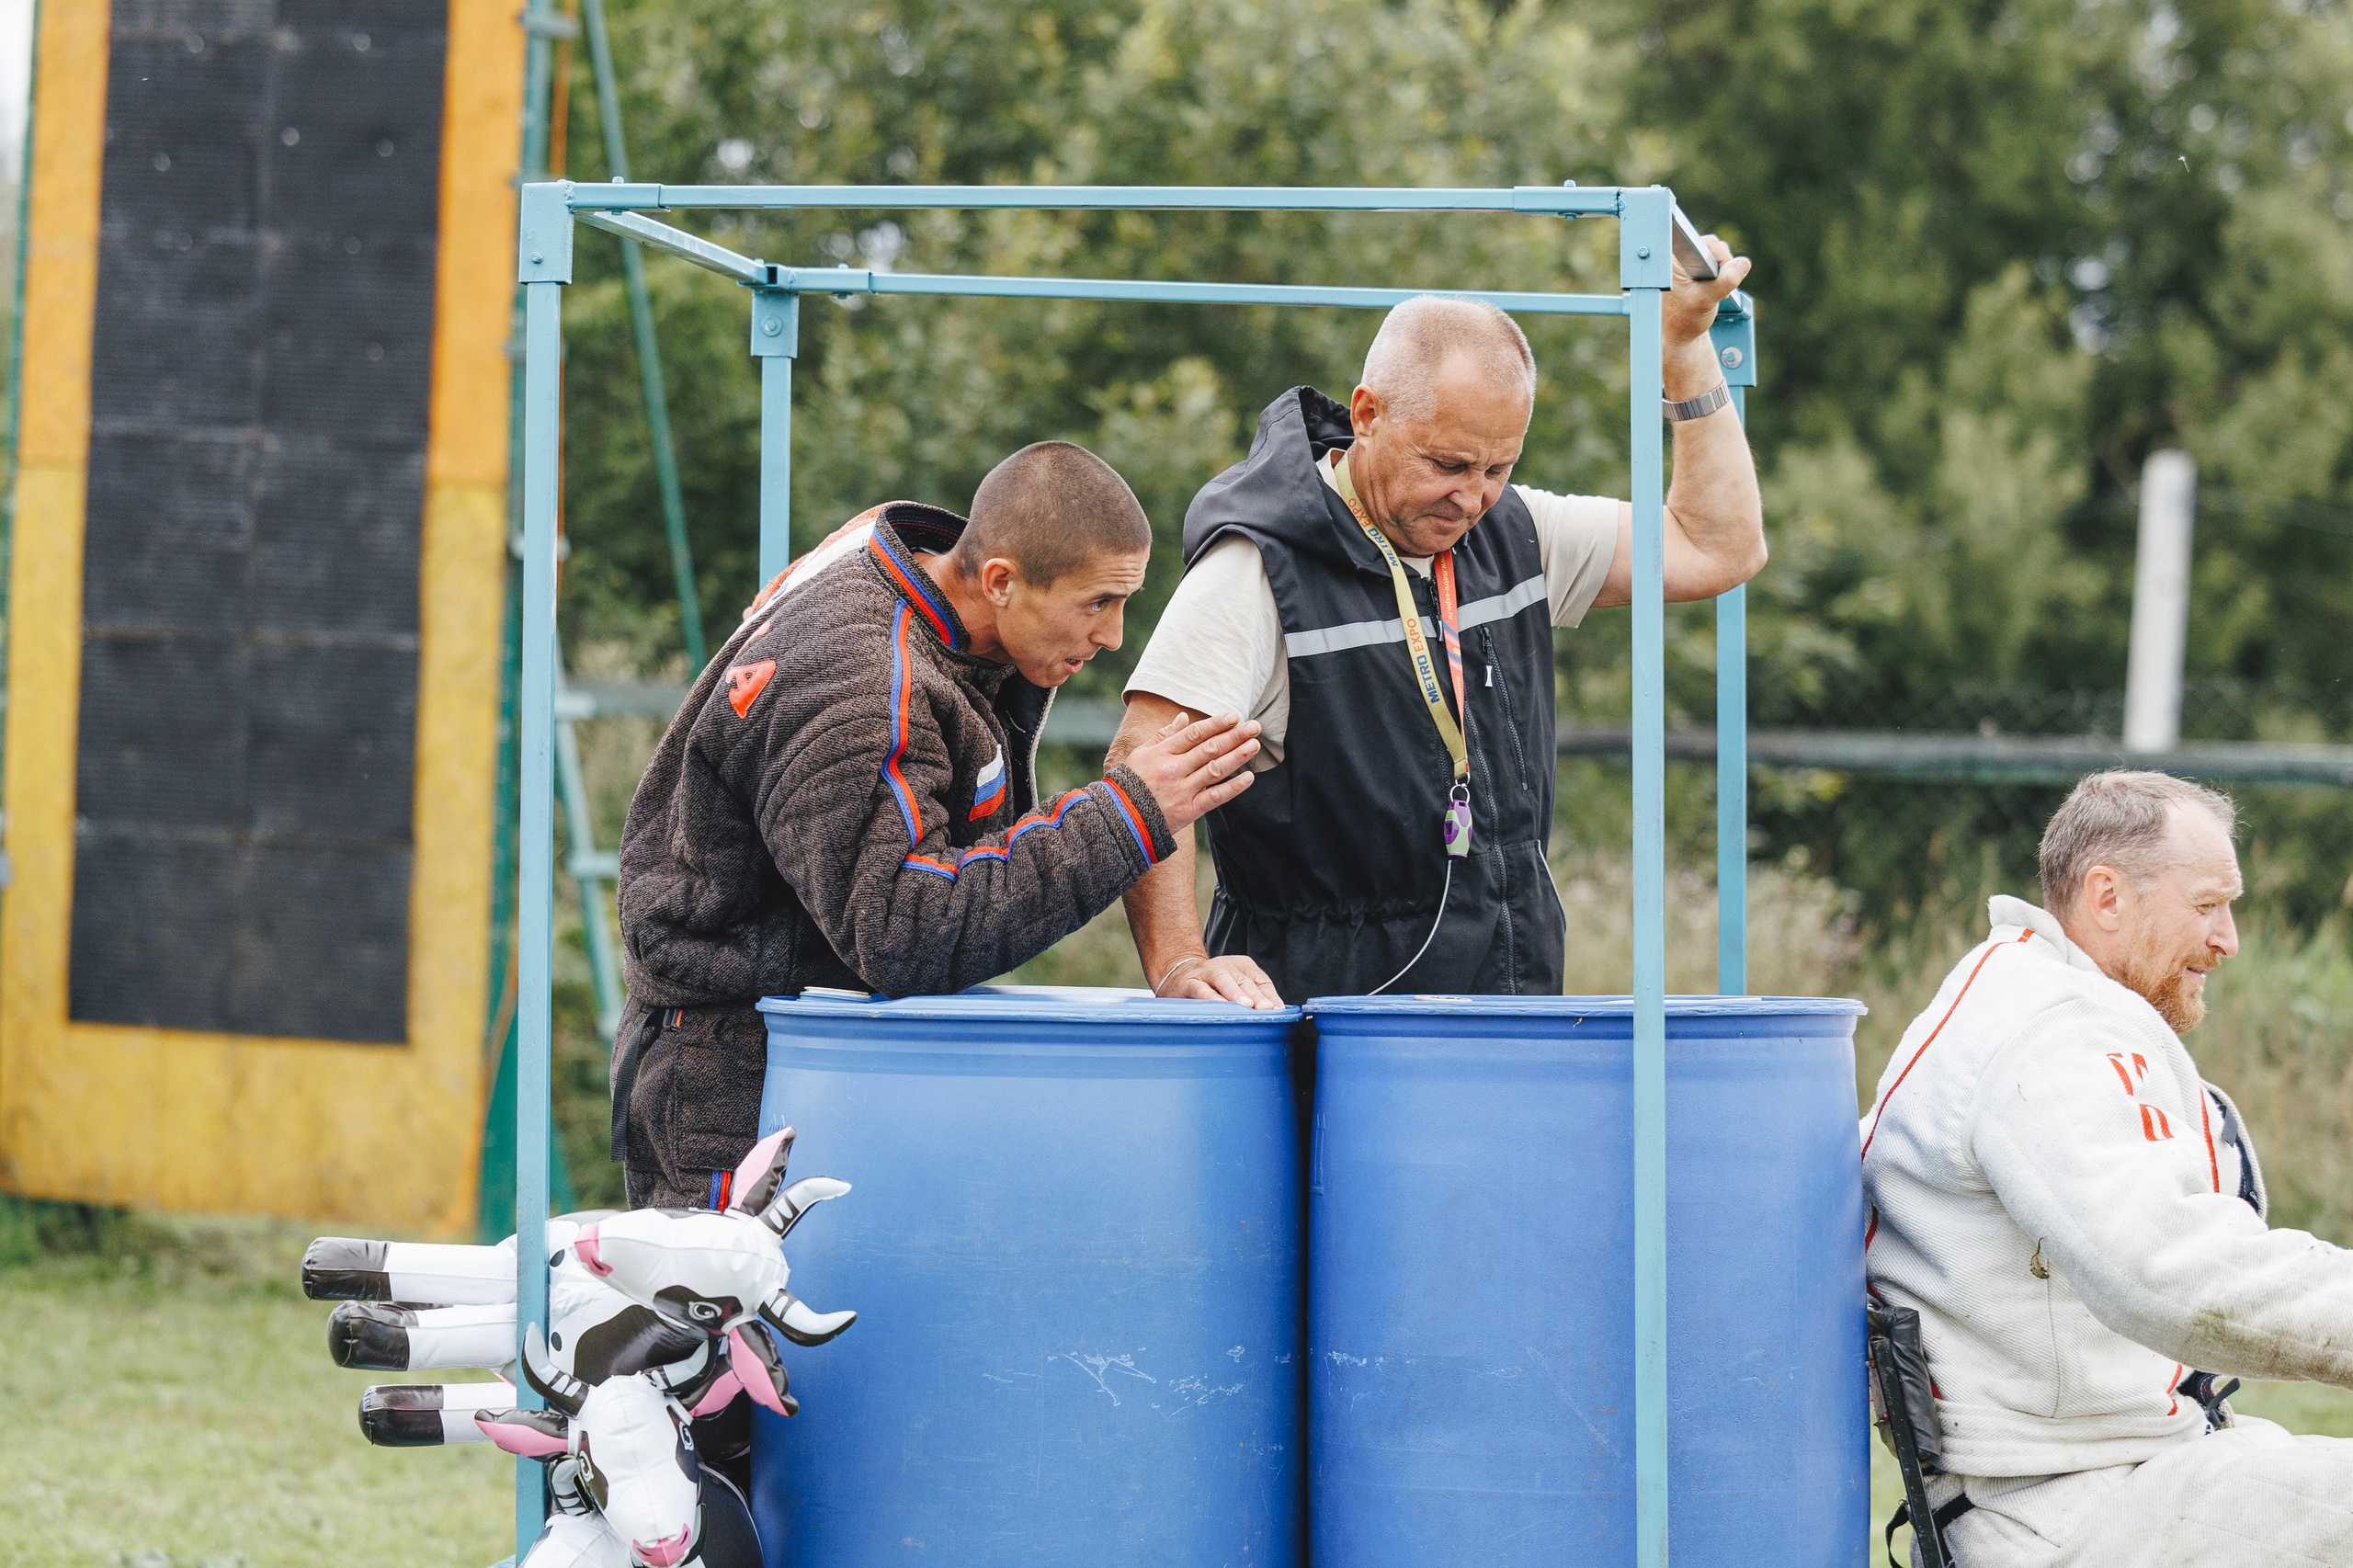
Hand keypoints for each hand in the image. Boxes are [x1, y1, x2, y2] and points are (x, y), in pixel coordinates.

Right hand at [1123, 710, 1259, 831]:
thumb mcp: (1140, 754)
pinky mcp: (1189, 810)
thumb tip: (1184, 717)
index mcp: (1162, 753)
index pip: (1194, 734)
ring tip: (1255, 745)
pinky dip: (1233, 788)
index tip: (1234, 716)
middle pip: (1209, 749)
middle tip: (1254, 726)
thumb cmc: (1130, 783)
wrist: (1121, 819)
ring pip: (1215, 769)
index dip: (1216, 724)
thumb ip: (1163, 735)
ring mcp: (1182, 790)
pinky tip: (1249, 777)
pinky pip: (1215, 797)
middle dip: (1234, 736)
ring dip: (1238, 756)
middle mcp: (1174, 769)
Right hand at [1157, 952, 1284, 1009]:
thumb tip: (1274, 1012)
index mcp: (1242, 966)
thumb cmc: (1212, 984)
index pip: (1260, 980)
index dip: (1270, 995)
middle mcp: (1226, 966)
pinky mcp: (1190, 982)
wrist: (1177, 973)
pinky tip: (1220, 1006)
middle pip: (1244, 981)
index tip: (1278, 1010)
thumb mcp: (1235, 985)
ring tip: (1247, 1005)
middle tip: (1266, 1009)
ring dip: (1236, 993)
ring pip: (1224, 980)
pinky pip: (1202, 989)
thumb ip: (1252, 995)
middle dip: (1257, 996)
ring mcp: (1207, 972)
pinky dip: (1211, 997)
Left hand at [1661, 233, 1752, 365]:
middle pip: (1713, 246)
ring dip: (1723, 272)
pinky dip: (1720, 277)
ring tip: (1716, 292)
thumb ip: (1726, 280)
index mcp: (1673, 261)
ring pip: (1716, 255)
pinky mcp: (1694, 270)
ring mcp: (1687, 263)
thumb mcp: (1707, 299)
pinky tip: (1714, 291)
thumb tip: (1743, 263)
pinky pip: (1715, 264)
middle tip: (1719, 288)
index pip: (1704, 243)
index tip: (1719, 274)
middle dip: (1723, 267)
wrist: (1680, 336)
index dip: (1719, 256)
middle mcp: (1678, 258)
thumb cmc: (1685, 319)